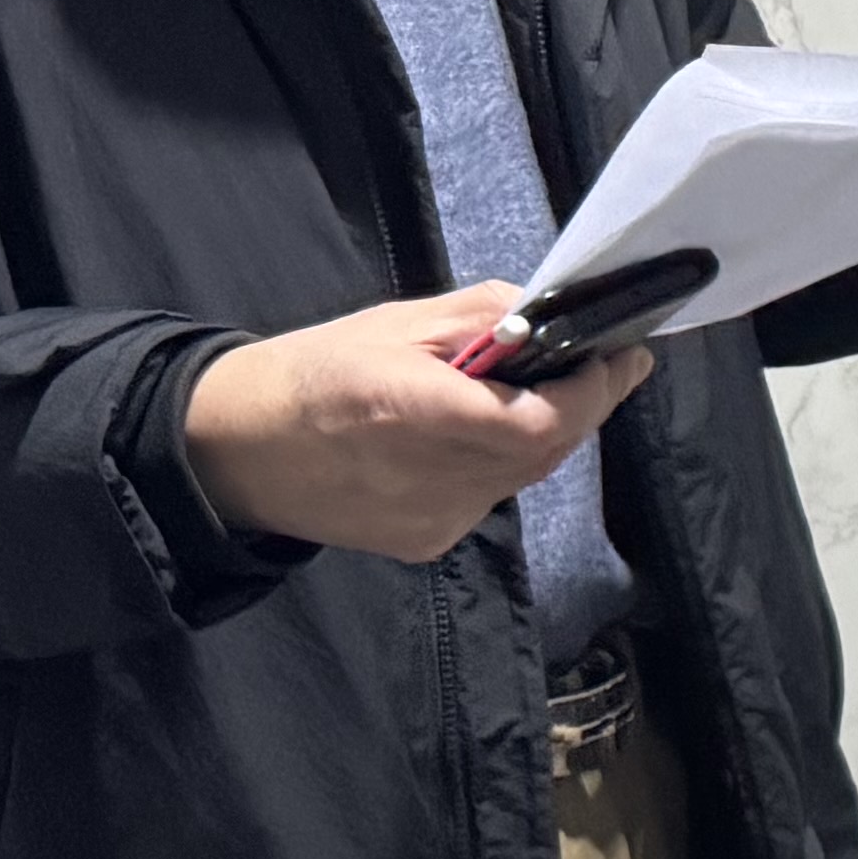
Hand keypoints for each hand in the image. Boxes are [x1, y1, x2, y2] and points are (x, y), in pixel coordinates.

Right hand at [184, 287, 646, 562]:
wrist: (235, 452)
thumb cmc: (314, 371)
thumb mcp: (397, 321)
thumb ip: (484, 315)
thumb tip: (558, 314)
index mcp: (409, 409)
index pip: (536, 422)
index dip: (591, 393)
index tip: (622, 355)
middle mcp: (426, 476)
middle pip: (545, 450)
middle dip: (582, 405)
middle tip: (599, 364)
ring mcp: (430, 520)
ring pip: (525, 475)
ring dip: (544, 433)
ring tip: (537, 392)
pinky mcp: (426, 543)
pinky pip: (490, 496)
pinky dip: (500, 463)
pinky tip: (472, 437)